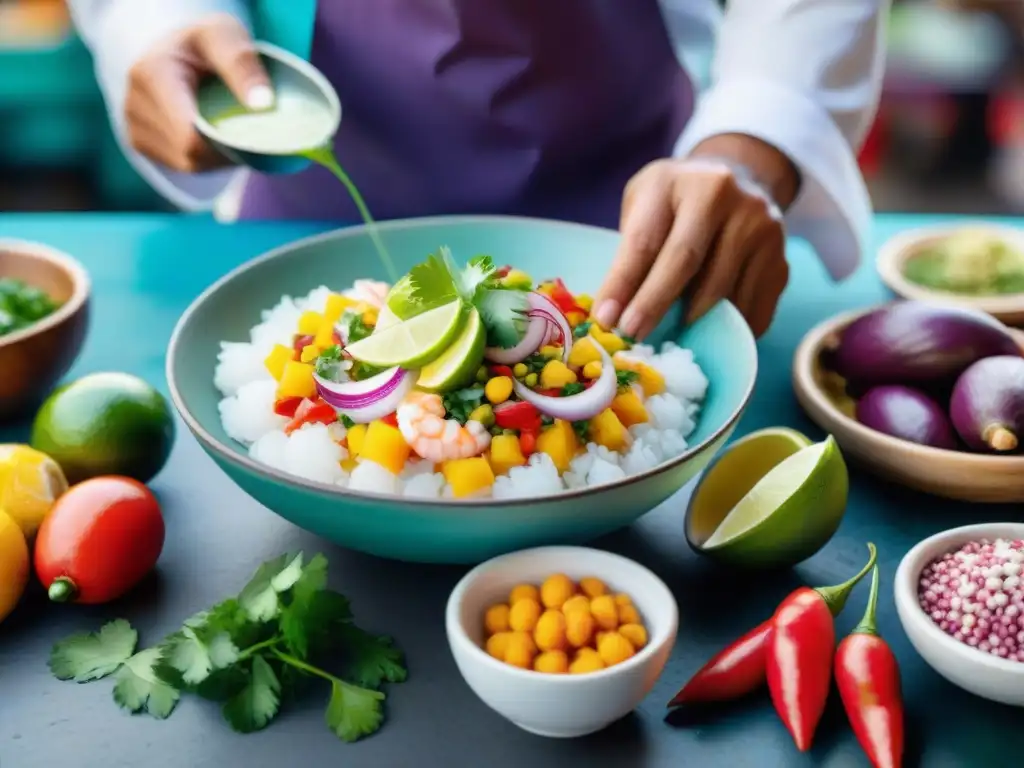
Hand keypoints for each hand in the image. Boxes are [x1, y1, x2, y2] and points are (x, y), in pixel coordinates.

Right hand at [125, 14, 272, 172]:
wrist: (178, 50)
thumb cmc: (205, 43)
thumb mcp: (225, 34)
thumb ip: (242, 62)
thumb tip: (263, 103)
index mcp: (151, 74)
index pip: (188, 134)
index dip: (225, 141)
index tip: (255, 127)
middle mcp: (134, 104)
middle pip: (190, 152)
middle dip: (224, 147)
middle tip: (249, 127)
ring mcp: (134, 127)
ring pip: (188, 163)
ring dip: (217, 154)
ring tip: (230, 126)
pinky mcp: (141, 143)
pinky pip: (182, 165)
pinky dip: (206, 158)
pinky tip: (215, 136)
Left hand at [594, 145, 794, 339]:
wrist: (741, 178)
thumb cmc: (677, 201)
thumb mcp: (645, 204)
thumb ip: (630, 250)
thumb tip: (612, 313)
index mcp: (677, 181)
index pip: (646, 239)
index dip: (623, 283)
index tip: (606, 319)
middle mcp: (723, 194)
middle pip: (686, 261)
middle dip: (654, 304)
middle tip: (633, 335)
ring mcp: (760, 225)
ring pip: (721, 289)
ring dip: (691, 322)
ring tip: (668, 337)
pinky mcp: (782, 259)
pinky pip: (752, 308)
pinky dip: (728, 329)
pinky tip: (709, 335)